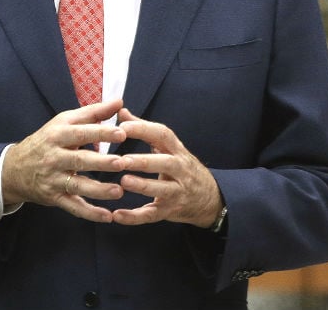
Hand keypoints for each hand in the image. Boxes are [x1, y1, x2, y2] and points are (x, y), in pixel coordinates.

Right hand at [1, 99, 129, 222]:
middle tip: (122, 162)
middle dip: (101, 162)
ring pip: (77, 185)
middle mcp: (54, 157)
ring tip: (118, 191)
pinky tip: (107, 216)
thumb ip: (92, 113)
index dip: (101, 132)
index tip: (122, 133)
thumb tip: (119, 100)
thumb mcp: (64, 122)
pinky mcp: (54, 197)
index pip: (80, 132)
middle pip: (79, 159)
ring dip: (98, 190)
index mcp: (57, 135)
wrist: (14, 169)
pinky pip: (73, 206)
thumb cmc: (47, 141)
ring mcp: (53, 179)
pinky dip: (90, 213)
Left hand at [112, 109, 222, 228]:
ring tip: (123, 182)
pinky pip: (152, 215)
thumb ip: (144, 130)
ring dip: (142, 186)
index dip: (144, 129)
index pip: (163, 135)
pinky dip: (134, 217)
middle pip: (165, 163)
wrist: (210, 198)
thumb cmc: (180, 167)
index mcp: (176, 151)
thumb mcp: (168, 147)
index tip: (123, 126)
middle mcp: (180, 170)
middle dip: (144, 161)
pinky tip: (117, 215)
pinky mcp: (169, 211)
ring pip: (161, 190)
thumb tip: (121, 110)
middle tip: (122, 160)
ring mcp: (177, 192)